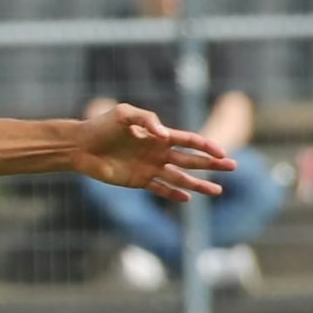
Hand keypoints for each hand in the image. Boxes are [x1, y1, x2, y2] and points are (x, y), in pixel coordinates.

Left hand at [77, 103, 235, 201]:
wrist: (79, 145)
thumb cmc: (101, 126)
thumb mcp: (123, 114)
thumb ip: (147, 120)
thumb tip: (165, 135)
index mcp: (159, 135)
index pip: (190, 140)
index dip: (206, 146)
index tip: (222, 152)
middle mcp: (158, 152)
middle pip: (191, 160)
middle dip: (212, 164)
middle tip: (233, 168)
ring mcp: (150, 168)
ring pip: (180, 177)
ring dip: (198, 183)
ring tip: (217, 190)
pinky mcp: (138, 181)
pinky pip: (160, 189)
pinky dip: (173, 193)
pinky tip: (187, 198)